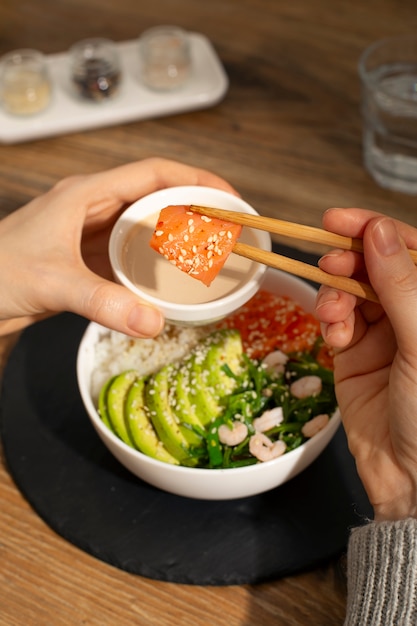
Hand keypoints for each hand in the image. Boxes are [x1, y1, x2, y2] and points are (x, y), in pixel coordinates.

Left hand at [0, 158, 235, 336]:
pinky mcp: (86, 262)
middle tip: (228, 231)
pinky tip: (171, 284)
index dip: (196, 178)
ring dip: (176, 239)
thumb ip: (104, 302)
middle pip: (155, 198)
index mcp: (86, 195)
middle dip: (194, 210)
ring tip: (209, 256)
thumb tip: (155, 322)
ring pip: (145, 229)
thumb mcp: (53, 282)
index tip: (229, 196)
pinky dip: (155, 268)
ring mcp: (89, 236)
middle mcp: (92, 210)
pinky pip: (130, 258)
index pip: (153, 173)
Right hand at [315, 208, 416, 521]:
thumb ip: (401, 285)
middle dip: (349, 261)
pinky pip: (336, 324)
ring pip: (351, 293)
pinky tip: (334, 335)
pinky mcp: (354, 357)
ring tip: (333, 313)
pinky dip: (330, 323)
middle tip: (330, 261)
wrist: (414, 480)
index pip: (409, 251)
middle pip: (375, 267)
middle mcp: (412, 315)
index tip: (339, 220)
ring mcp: (384, 335)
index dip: (376, 230)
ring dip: (336, 295)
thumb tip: (380, 231)